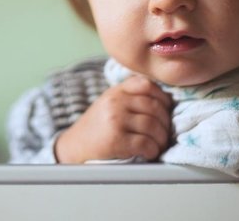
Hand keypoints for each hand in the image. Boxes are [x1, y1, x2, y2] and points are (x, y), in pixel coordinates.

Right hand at [55, 76, 172, 162]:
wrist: (72, 148)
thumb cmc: (95, 129)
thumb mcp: (108, 104)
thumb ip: (129, 97)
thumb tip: (164, 101)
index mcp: (115, 91)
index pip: (146, 85)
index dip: (162, 98)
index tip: (166, 110)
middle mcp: (115, 102)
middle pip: (154, 107)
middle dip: (165, 123)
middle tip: (164, 133)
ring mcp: (115, 120)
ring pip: (153, 126)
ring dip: (161, 139)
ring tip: (158, 145)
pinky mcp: (116, 140)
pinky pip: (145, 143)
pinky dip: (152, 150)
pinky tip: (149, 153)